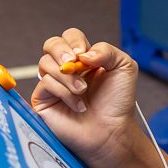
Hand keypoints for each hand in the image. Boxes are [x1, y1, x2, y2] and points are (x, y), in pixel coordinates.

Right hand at [30, 28, 144, 167]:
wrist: (111, 131)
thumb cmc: (117, 102)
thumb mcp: (123, 68)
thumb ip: (106, 51)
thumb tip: (82, 53)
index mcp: (84, 58)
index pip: (70, 37)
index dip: (74, 40)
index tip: (83, 53)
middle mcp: (66, 68)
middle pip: (51, 44)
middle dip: (61, 50)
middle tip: (74, 63)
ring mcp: (53, 83)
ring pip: (45, 63)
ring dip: (67, 76)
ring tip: (82, 90)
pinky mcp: (43, 99)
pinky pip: (45, 83)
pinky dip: (64, 92)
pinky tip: (78, 105)